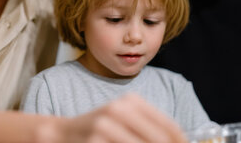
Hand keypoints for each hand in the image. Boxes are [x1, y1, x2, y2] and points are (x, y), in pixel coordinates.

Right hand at [38, 93, 187, 142]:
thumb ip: (147, 129)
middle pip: (159, 139)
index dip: (180, 142)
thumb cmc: (98, 132)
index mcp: (131, 101)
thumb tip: (179, 141)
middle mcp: (119, 109)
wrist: (60, 134)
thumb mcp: (123, 121)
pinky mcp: (95, 139)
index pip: (168, 126)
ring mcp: (106, 125)